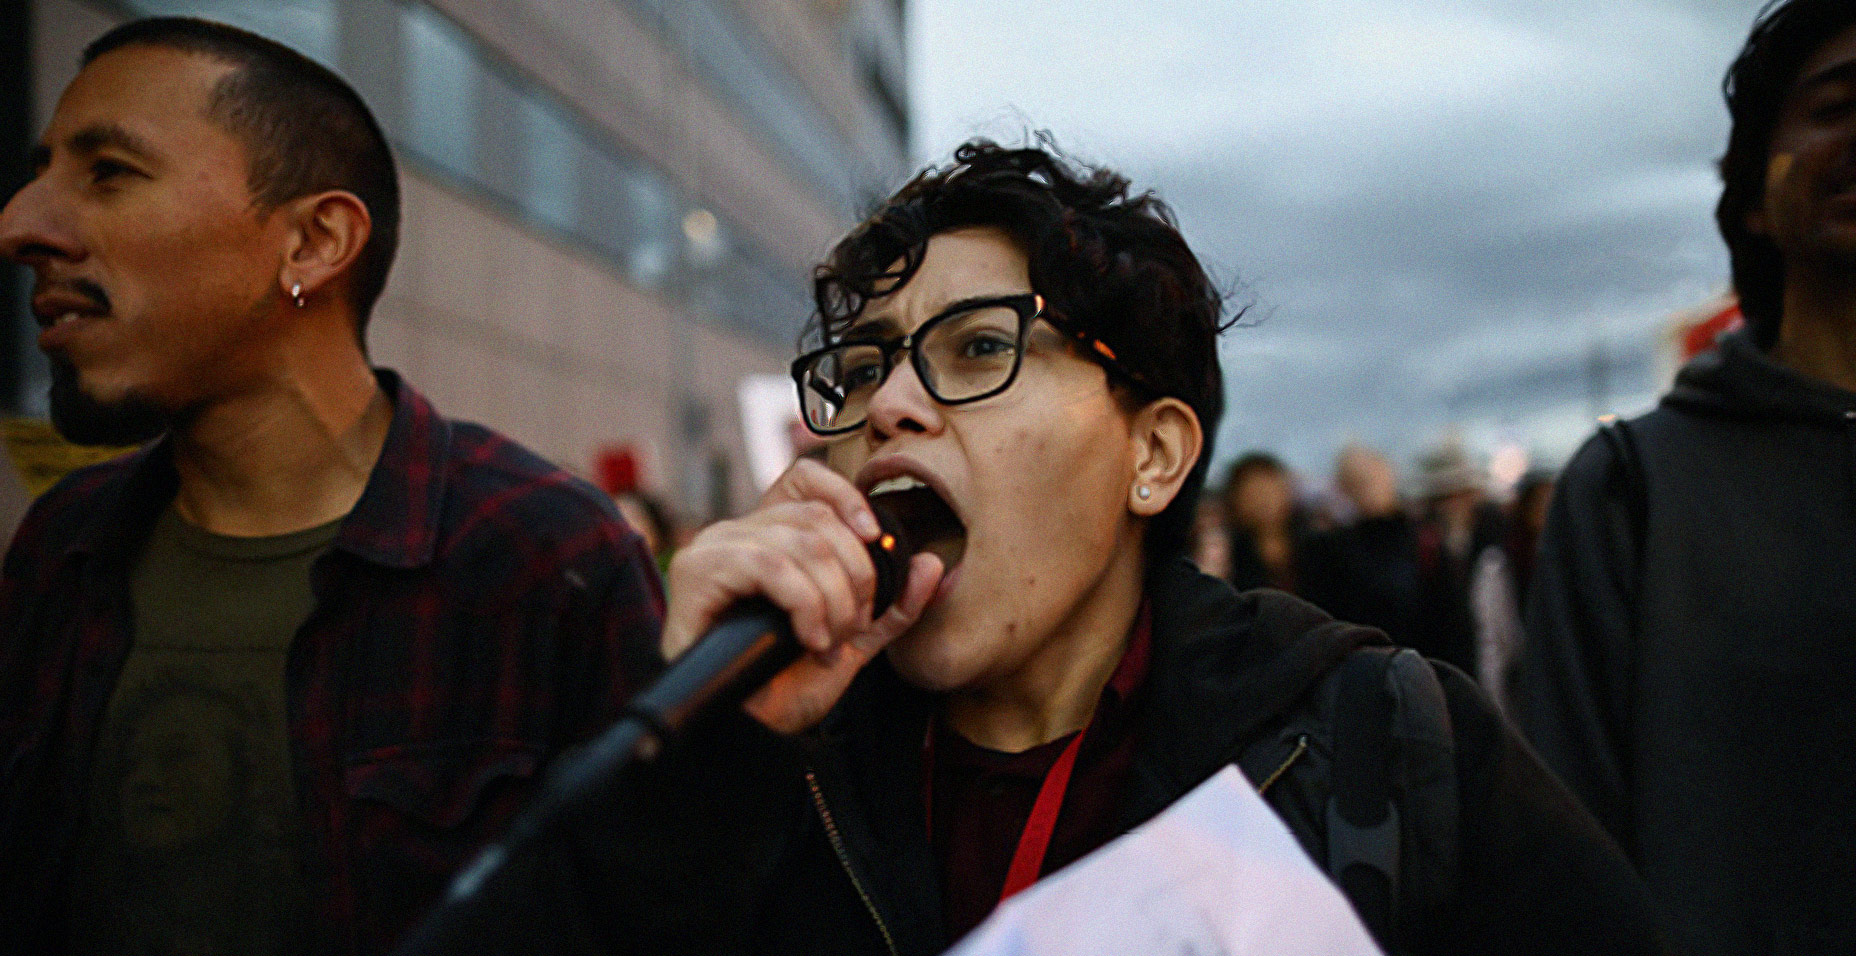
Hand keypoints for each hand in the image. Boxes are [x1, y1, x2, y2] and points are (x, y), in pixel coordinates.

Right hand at [661, 458, 943, 733]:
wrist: (745, 734)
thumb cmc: (784, 687)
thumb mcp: (853, 642)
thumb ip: (892, 606)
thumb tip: (931, 563)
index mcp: (770, 539)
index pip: (804, 478)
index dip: (844, 496)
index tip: (873, 538)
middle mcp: (738, 534)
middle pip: (816, 519)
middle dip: (854, 577)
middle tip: (851, 629)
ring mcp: (714, 549)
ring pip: (798, 543)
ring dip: (831, 599)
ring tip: (828, 642)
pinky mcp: (697, 571)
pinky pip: (768, 565)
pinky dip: (803, 603)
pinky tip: (807, 639)